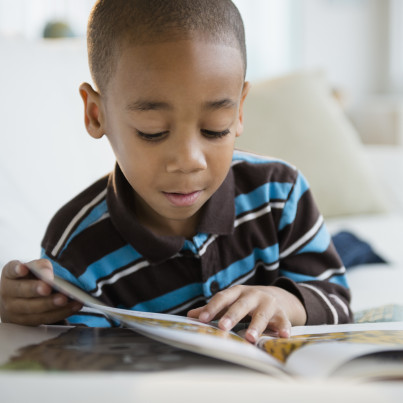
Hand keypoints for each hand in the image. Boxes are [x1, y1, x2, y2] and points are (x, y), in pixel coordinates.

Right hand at [0, 259, 81, 325]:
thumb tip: (49, 274)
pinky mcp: (27, 322)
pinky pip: (45, 318)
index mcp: (10, 275)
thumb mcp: (34, 268)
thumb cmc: (30, 279)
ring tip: (65, 299)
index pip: (11, 270)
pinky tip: (73, 305)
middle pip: (22, 292)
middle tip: (48, 287)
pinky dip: (61, 312)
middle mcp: (8, 293)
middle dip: (36, 289)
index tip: (24, 269)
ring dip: (51, 304)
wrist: (21, 298)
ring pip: (34, 309)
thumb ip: (41, 267)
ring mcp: (15, 310)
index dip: (17, 270)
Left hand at [187, 285, 306, 342]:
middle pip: (241, 305)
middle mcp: (253, 295)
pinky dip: (284, 327)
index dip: (212, 308)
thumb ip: (212, 309)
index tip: (202, 319)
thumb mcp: (230, 301)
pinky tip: (283, 335)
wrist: (276, 296)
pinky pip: (283, 320)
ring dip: (256, 325)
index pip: (223, 298)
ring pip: (261, 314)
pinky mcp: (281, 313)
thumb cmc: (246, 301)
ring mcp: (268, 303)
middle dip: (232, 315)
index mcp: (237, 292)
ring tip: (250, 338)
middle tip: (223, 326)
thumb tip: (190, 315)